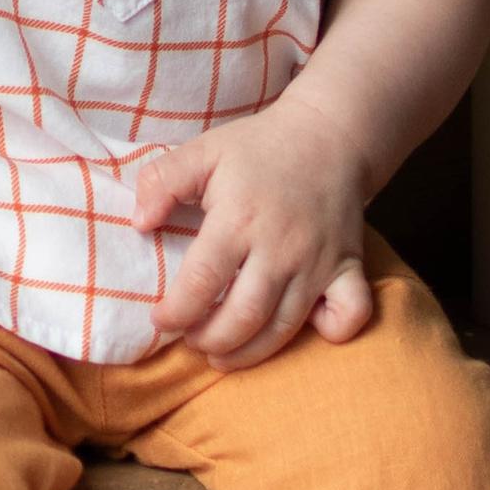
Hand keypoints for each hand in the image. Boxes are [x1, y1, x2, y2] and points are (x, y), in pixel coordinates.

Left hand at [135, 91, 376, 366]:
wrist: (331, 135)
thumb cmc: (259, 148)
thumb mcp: (202, 152)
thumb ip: (161, 182)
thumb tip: (139, 223)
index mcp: (239, 219)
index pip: (201, 282)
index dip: (175, 312)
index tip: (160, 320)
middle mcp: (281, 247)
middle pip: (243, 317)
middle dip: (209, 340)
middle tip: (192, 340)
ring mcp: (319, 261)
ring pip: (285, 327)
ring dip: (249, 352)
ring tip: (222, 353)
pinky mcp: (350, 267)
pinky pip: (350, 315)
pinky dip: (332, 332)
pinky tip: (304, 328)